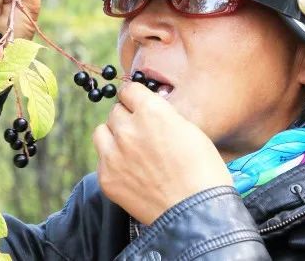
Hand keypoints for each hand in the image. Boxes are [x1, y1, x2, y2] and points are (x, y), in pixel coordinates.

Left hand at [92, 80, 232, 224]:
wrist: (197, 213)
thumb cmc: (203, 172)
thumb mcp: (189, 130)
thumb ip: (162, 115)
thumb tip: (149, 108)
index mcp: (151, 111)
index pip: (129, 90)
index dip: (135, 98)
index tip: (138, 105)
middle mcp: (127, 129)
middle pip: (116, 112)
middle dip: (127, 119)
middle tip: (141, 135)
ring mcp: (113, 154)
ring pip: (101, 132)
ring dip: (113, 136)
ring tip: (130, 151)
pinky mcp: (106, 176)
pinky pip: (102, 158)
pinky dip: (112, 162)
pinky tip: (131, 173)